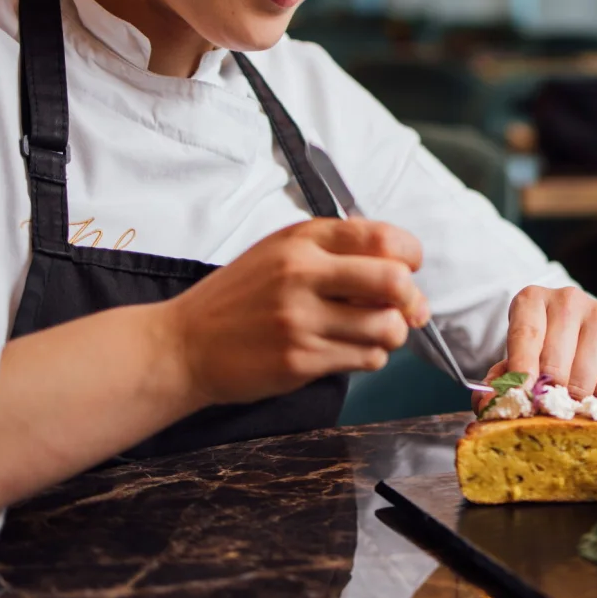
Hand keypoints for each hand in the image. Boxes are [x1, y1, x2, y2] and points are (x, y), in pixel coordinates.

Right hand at [167, 217, 428, 407]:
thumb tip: (402, 270)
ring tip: (370, 333)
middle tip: (406, 309)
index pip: (383, 237)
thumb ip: (335, 251)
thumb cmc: (239, 299)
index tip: (408, 269)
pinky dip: (368, 357)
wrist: (185, 344)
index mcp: (302, 240)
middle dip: (412, 299)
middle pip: (393, 282)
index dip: (409, 256)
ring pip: (386, 327)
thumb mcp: (280, 253)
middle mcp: (302, 274)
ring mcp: (301, 319)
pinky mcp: (300, 359)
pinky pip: (366, 359)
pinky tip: (346, 350)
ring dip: (391, 334)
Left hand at [484, 286, 596, 407]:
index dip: (522, 369)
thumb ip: (502, 383)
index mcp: (532, 301)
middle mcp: (568, 300)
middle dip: (550, 399)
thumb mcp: (519, 366)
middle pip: (554, 364)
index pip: (525, 335)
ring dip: (576, 405)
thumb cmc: (549, 357)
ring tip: (574, 409)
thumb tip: (486, 403)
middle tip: (549, 417)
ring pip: (584, 380)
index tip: (523, 396)